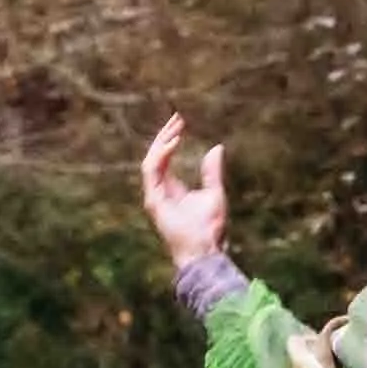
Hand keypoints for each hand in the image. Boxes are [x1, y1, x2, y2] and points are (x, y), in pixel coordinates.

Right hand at [140, 114, 228, 265]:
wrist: (204, 250)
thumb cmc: (211, 229)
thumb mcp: (215, 192)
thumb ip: (212, 171)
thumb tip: (216, 148)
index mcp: (171, 188)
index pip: (164, 157)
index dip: (170, 139)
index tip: (181, 122)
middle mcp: (159, 190)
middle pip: (155, 156)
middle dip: (164, 135)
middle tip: (177, 118)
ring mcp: (154, 196)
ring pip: (150, 160)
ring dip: (162, 141)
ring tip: (176, 126)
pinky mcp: (153, 201)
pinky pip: (151, 170)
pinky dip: (161, 154)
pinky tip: (174, 141)